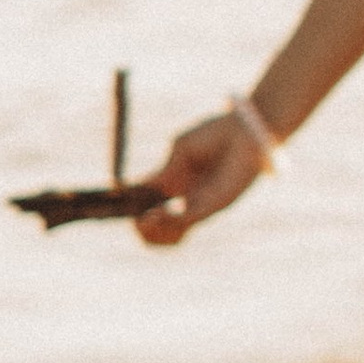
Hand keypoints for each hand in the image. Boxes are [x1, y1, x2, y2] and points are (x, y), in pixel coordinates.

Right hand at [131, 108, 268, 246]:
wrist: (246, 127)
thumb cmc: (216, 133)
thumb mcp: (181, 151)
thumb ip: (163, 172)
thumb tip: (136, 190)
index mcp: (176, 187)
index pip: (149, 211)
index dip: (132, 214)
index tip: (117, 206)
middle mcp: (186, 201)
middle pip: (159, 232)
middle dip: (141, 230)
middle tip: (135, 219)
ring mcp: (200, 205)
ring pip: (173, 235)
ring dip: (154, 231)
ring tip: (146, 219)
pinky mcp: (216, 204)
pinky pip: (188, 220)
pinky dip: (170, 219)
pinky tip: (160, 211)